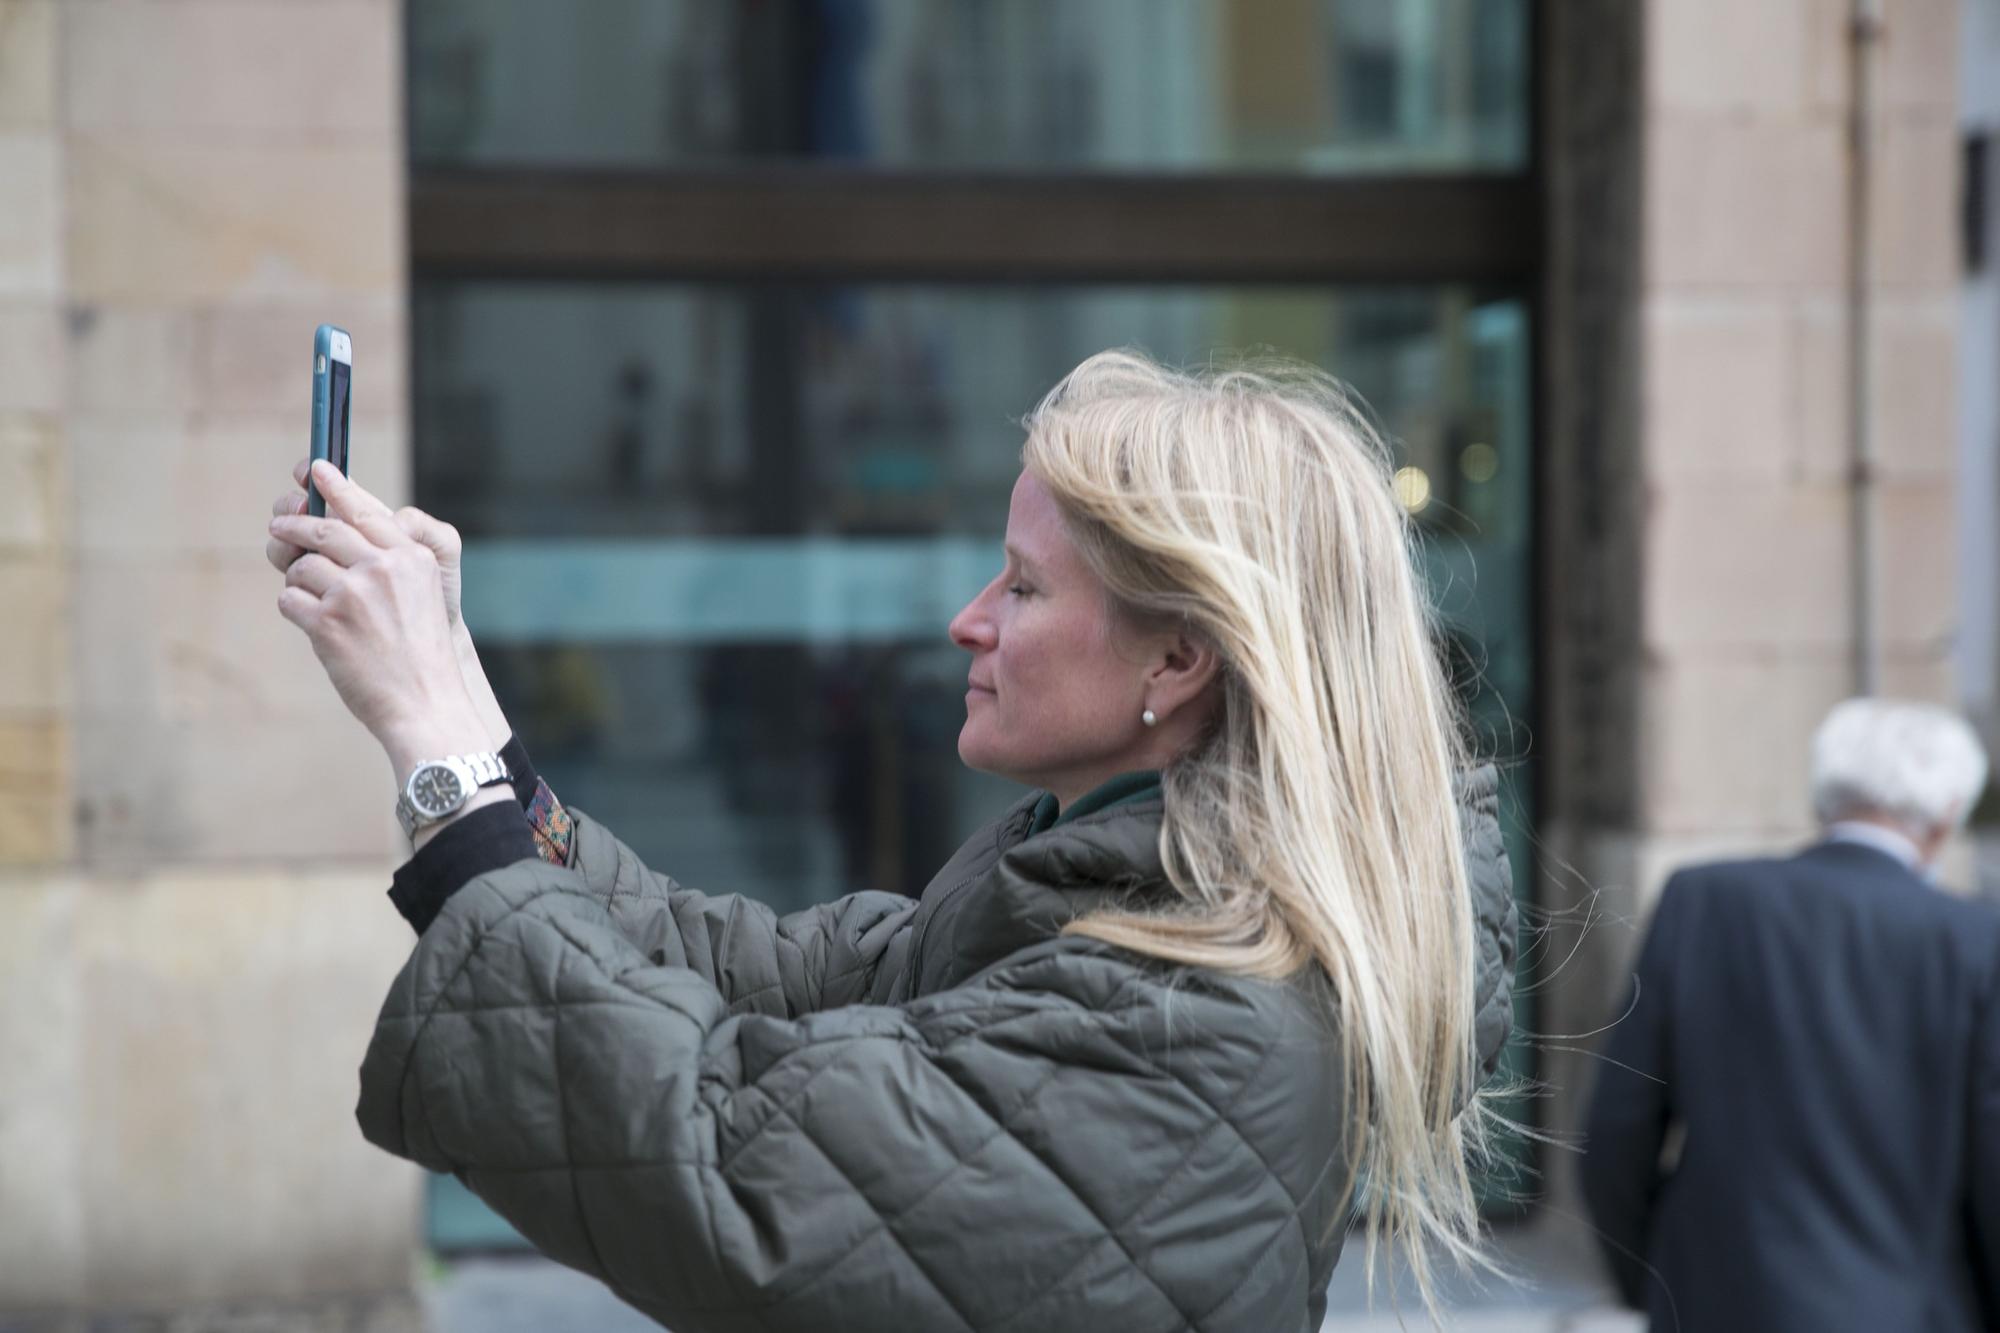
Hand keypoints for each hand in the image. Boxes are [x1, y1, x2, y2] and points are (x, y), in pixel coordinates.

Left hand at [270, 460, 476, 745]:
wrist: (426, 704)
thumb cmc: (422, 657)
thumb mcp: (421, 599)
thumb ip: (387, 565)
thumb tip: (330, 536)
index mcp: (411, 558)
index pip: (365, 510)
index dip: (336, 487)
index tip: (316, 469)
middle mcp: (383, 568)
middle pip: (323, 529)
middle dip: (294, 525)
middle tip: (279, 525)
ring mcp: (353, 593)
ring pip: (302, 567)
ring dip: (299, 582)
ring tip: (315, 603)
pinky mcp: (327, 622)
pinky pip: (289, 600)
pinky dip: (295, 610)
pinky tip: (314, 626)